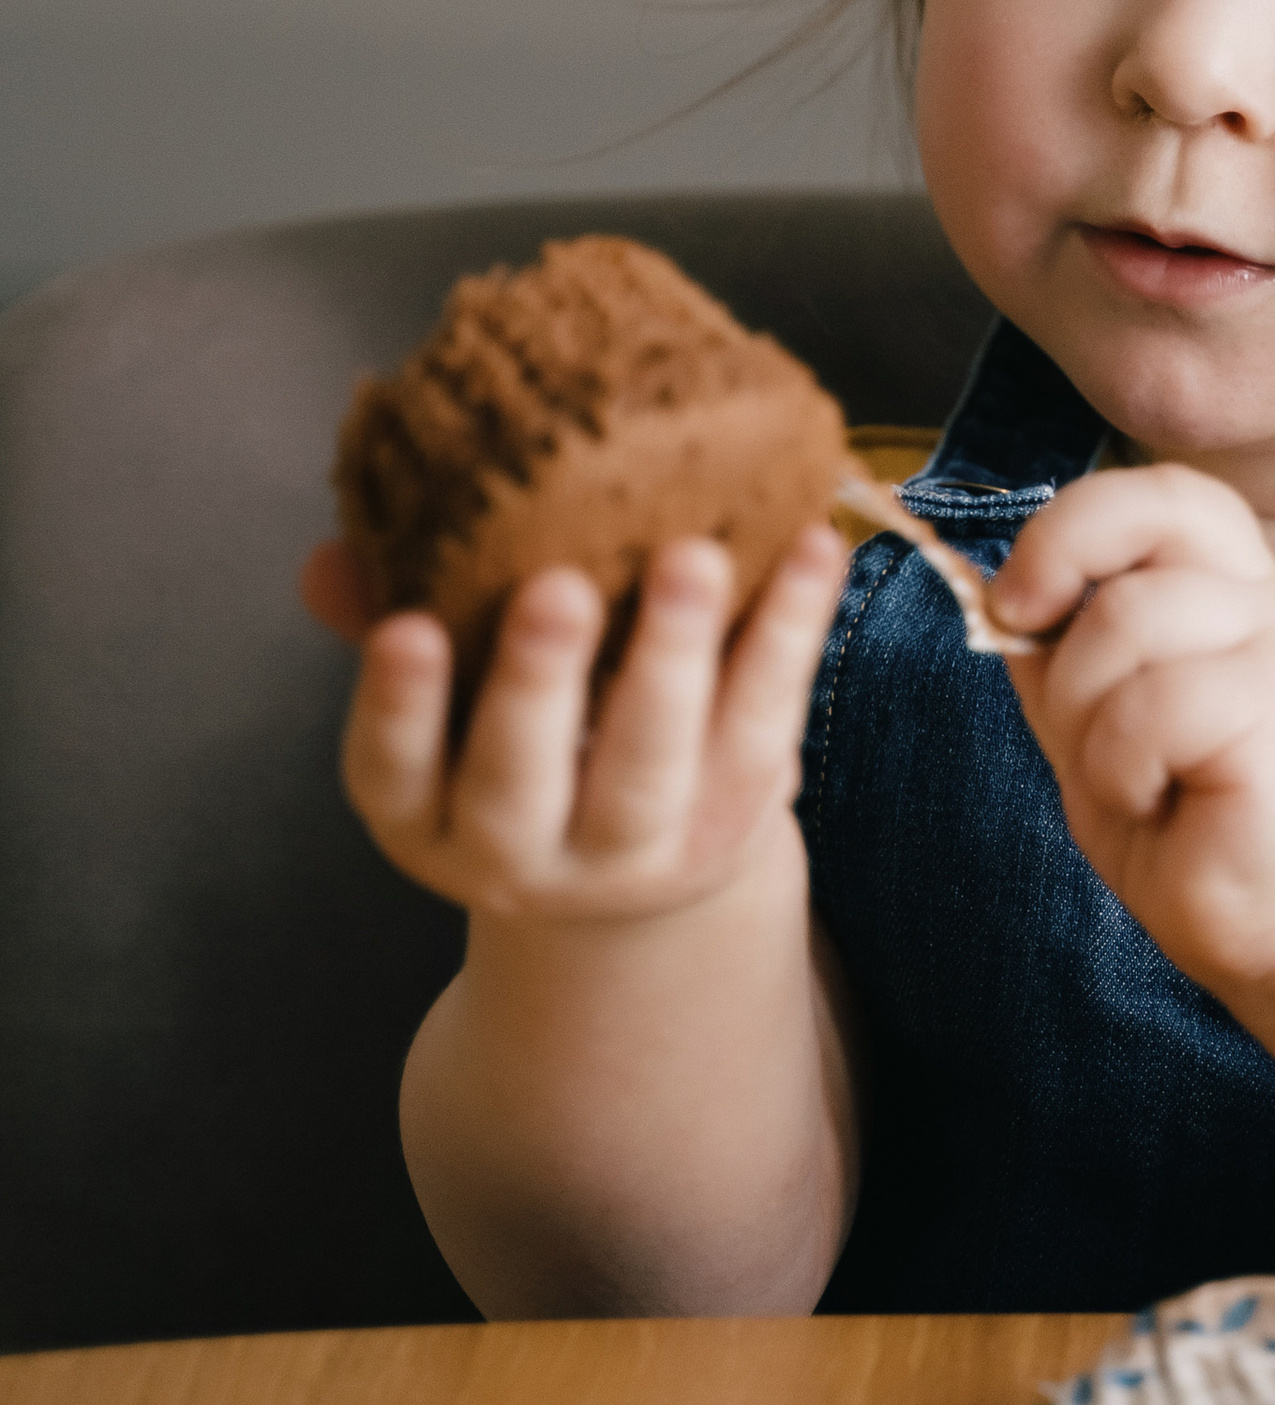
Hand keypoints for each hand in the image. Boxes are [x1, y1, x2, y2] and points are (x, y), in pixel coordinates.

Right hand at [310, 526, 846, 924]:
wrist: (635, 856)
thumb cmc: (518, 738)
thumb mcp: (447, 705)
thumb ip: (399, 626)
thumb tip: (334, 560)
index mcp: (428, 815)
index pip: (396, 770)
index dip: (398, 706)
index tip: (406, 629)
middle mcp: (521, 854)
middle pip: (524, 781)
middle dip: (540, 683)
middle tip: (558, 586)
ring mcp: (634, 851)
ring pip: (652, 768)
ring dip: (675, 659)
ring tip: (696, 558)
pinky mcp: (734, 820)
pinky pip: (765, 724)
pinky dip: (789, 632)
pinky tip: (812, 548)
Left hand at [990, 467, 1274, 996]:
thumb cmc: (1193, 829)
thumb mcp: (1099, 723)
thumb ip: (1060, 652)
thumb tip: (987, 589)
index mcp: (1231, 590)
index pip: (1163, 493)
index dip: (1073, 524)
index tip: (1017, 604)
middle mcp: (1268, 603)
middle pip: (1138, 528)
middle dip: (1065, 632)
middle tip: (1072, 721)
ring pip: (1132, 618)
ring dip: (1091, 717)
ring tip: (1130, 782)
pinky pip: (1157, 703)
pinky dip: (1124, 765)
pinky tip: (1161, 806)